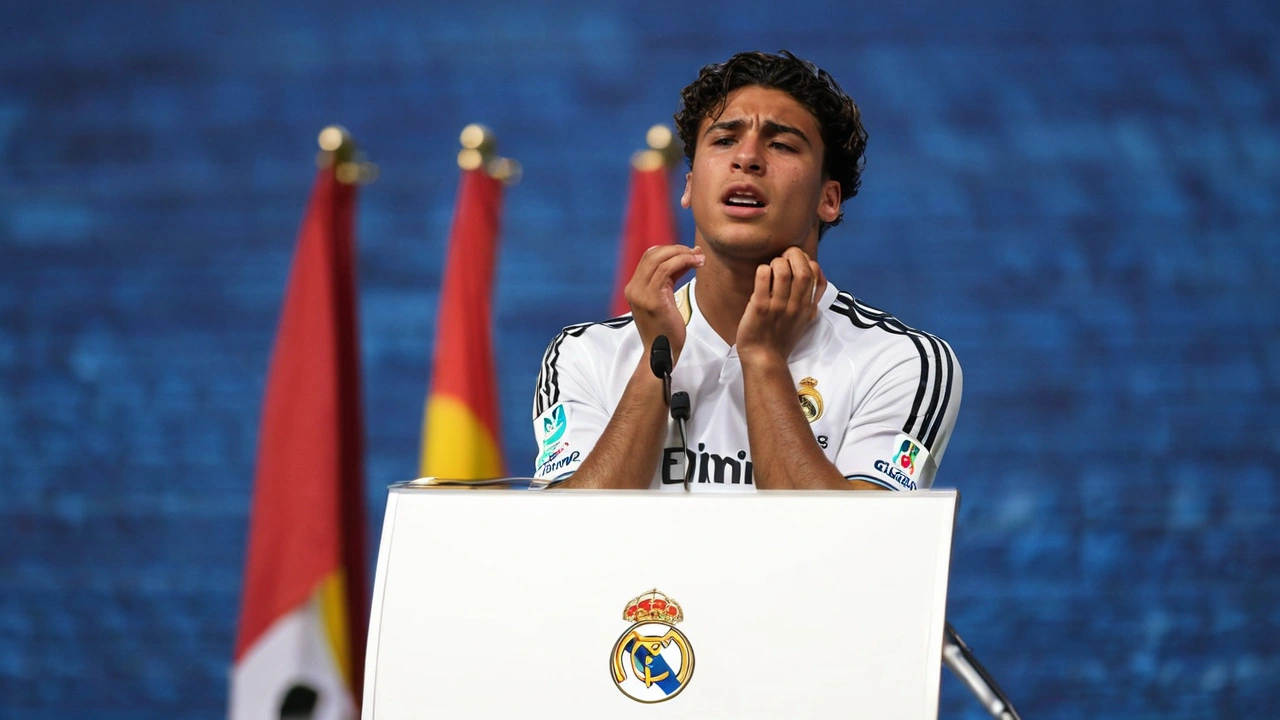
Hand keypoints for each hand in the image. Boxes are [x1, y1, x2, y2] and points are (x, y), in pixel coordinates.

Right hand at [625, 245, 703, 365]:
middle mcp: (633, 288)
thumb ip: (671, 278)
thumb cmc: (666, 329)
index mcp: (634, 288)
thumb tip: (688, 255)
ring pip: (659, 259)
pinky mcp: (652, 300)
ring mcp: (640, 294)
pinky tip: (696, 264)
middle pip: (652, 254)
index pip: (648, 257)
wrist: (661, 354)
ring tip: (699, 258)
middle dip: (676, 249)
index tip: (689, 253)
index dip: (669, 250)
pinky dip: (682, 261)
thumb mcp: (666, 298)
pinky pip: (666, 270)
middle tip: (696, 253)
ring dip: (682, 254)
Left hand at [736, 247, 826, 367]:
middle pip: (802, 269)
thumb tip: (817, 274)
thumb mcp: (804, 318)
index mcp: (807, 305)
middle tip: (782, 257)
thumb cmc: (781, 338)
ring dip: (776, 262)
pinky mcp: (760, 308)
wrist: (764, 359)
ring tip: (771, 268)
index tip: (794, 262)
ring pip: (783, 271)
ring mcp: (778, 306)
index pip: (815, 273)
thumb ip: (812, 298)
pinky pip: (763, 280)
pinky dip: (763, 270)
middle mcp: (796, 305)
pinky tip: (761, 274)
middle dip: (792, 255)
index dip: (805, 260)